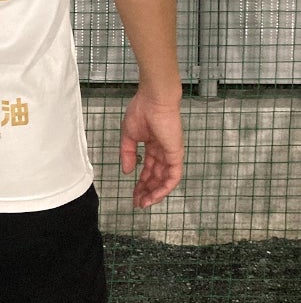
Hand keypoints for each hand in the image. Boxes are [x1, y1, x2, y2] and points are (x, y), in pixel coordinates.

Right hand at [120, 91, 183, 208]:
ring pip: (165, 180)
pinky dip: (164, 188)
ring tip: (144, 203)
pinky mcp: (176, 154)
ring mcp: (171, 154)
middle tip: (138, 203)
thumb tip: (127, 171)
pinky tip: (154, 196)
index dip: (140, 183)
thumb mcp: (129, 135)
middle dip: (146, 191)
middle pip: (156, 177)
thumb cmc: (142, 110)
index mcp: (153, 145)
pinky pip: (173, 176)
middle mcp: (163, 152)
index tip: (133, 194)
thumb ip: (127, 154)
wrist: (154, 99)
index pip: (148, 169)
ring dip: (155, 193)